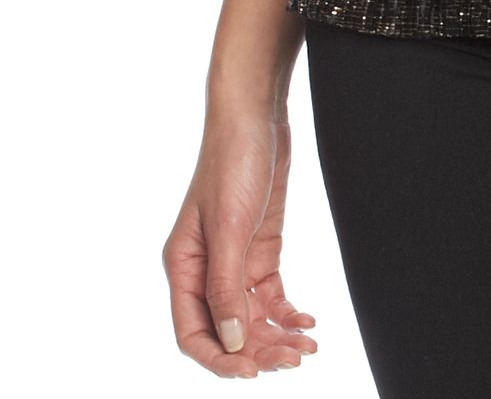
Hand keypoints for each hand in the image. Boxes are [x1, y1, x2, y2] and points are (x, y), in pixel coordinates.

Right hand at [163, 105, 318, 376]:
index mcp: (183, 267)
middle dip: (258, 349)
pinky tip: (306, 320)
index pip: (193, 333)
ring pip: (252, 316)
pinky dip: (286, 312)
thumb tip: (231, 341)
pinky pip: (270, 295)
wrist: (256, 117)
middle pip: (228, 330)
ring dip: (277, 335)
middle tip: (293, 359)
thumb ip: (226, 286)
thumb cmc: (232, 162)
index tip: (251, 372)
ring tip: (307, 346)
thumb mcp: (228, 228)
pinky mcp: (259, 249)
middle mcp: (205, 270)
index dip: (219, 359)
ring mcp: (234, 260)